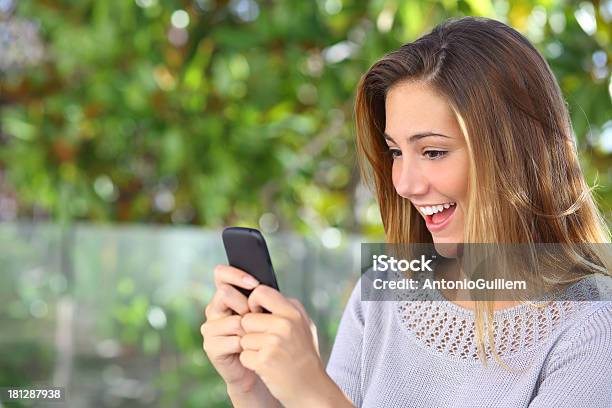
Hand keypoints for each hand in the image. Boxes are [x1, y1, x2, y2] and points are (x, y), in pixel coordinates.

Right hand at [201, 264, 262, 391]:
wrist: (259, 365)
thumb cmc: (263, 334)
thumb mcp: (263, 311)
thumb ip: (259, 297)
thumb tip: (261, 286)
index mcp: (225, 296)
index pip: (221, 274)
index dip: (236, 275)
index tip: (255, 283)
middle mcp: (214, 309)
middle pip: (225, 293)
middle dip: (246, 305)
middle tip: (256, 317)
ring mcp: (209, 328)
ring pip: (234, 320)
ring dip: (250, 329)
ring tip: (254, 336)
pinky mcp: (210, 346)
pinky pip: (234, 340)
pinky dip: (247, 345)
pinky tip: (248, 349)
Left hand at [239, 285, 332, 406]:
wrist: (312, 388)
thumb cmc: (303, 356)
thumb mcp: (303, 325)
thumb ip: (284, 308)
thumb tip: (259, 293)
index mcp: (293, 311)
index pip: (260, 292)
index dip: (253, 303)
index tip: (256, 314)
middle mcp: (285, 324)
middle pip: (246, 318)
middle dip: (250, 331)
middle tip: (265, 342)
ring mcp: (275, 342)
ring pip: (243, 338)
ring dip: (251, 349)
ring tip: (269, 355)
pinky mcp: (265, 360)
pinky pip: (244, 355)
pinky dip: (251, 363)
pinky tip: (266, 366)